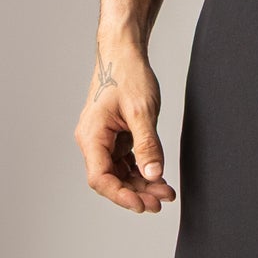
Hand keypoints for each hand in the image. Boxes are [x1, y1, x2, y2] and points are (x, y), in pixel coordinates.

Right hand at [77, 40, 175, 211]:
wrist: (124, 52)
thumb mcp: (142, 111)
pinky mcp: (114, 137)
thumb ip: (147, 145)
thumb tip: (153, 174)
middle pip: (110, 179)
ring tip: (165, 193)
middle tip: (160, 202)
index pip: (100, 178)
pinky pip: (125, 162)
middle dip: (135, 193)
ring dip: (141, 184)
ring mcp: (103, 140)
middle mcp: (93, 141)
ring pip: (119, 173)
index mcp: (92, 136)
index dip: (120, 195)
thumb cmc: (128, 74)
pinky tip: (158, 178)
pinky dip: (141, 171)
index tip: (142, 204)